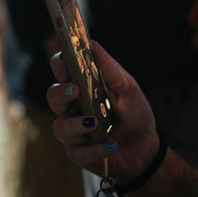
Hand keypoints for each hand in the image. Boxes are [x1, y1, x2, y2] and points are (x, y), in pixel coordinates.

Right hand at [48, 42, 158, 180]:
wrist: (145, 148)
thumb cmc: (134, 115)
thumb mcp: (128, 89)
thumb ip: (110, 70)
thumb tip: (94, 44)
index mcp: (81, 88)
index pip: (62, 71)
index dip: (59, 63)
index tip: (64, 59)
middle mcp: (72, 108)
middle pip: (52, 96)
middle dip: (60, 92)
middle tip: (74, 90)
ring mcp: (72, 132)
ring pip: (60, 127)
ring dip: (76, 124)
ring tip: (94, 123)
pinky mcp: (78, 153)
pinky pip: (78, 151)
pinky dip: (94, 149)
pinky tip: (110, 145)